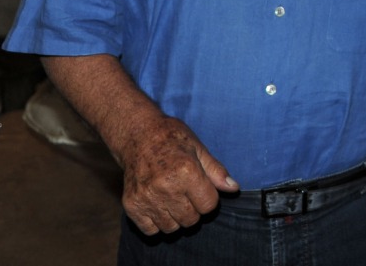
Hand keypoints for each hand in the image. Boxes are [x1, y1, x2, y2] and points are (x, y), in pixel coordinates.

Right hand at [116, 113, 238, 234]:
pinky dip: (156, 223)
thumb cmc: (171, 139)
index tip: (201, 187)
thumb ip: (216, 171)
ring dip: (175, 217)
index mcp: (186, 171)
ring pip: (171, 228)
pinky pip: (150, 230)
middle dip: (194, 209)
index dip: (209, 198)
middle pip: (191, 220)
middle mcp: (166, 187)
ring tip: (171, 198)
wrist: (137, 134)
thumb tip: (233, 188)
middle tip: (185, 192)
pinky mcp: (131, 205)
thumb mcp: (198, 148)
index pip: (209, 205)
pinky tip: (158, 205)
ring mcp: (147, 198)